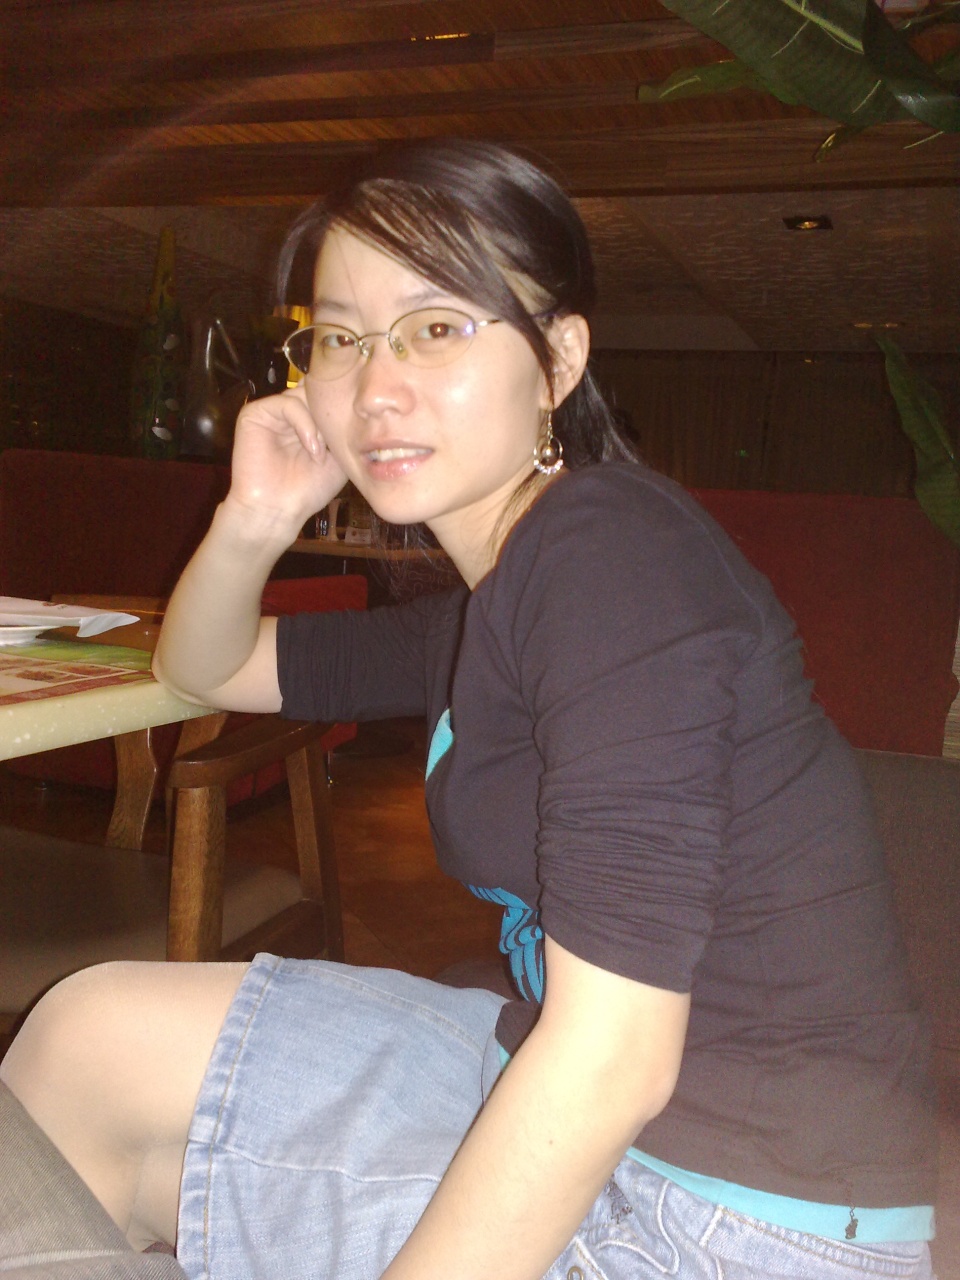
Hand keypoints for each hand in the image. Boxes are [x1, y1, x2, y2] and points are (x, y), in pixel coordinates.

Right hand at [226, 383, 346, 532]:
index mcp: (306, 418)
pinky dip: (305, 425)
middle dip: (330, 415)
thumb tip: (354, 404)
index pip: (325, 394)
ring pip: (303, 395)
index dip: (341, 406)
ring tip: (322, 453)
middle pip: (315, 389)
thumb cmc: (308, 489)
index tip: (355, 431)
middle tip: (336, 443)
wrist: (277, 511)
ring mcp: (271, 411)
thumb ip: (343, 427)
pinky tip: (312, 448)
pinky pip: (286, 403)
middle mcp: (288, 411)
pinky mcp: (254, 414)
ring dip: (319, 423)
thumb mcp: (339, 455)